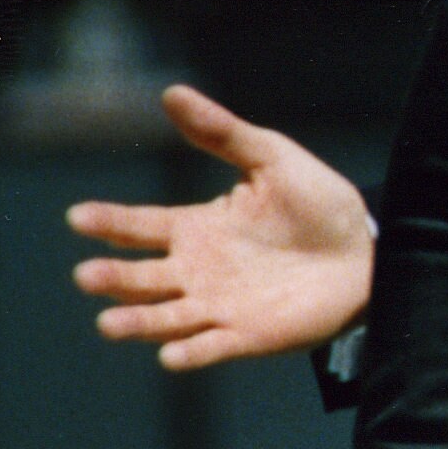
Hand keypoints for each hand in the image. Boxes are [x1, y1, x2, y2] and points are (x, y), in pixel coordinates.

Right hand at [66, 85, 376, 367]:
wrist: (369, 251)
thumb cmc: (318, 204)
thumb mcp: (272, 159)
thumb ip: (223, 133)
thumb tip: (171, 92)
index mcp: (196, 228)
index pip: (140, 226)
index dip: (108, 222)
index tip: (78, 216)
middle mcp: (195, 270)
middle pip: (140, 278)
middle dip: (112, 278)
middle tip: (87, 275)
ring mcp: (217, 306)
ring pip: (163, 318)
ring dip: (136, 322)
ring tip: (108, 323)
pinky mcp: (246, 335)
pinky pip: (210, 348)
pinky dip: (189, 354)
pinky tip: (171, 355)